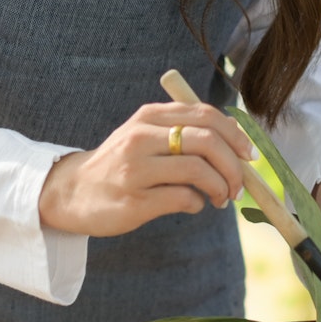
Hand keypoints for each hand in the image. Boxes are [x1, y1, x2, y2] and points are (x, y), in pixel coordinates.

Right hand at [39, 101, 253, 236]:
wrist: (72, 192)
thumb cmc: (121, 164)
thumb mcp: (146, 134)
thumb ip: (185, 129)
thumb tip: (235, 133)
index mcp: (150, 117)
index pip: (206, 116)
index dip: (236, 135)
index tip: (248, 155)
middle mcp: (141, 137)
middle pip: (207, 141)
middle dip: (234, 166)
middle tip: (239, 186)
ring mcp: (135, 169)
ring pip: (198, 170)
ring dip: (220, 187)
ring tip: (221, 199)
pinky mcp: (134, 200)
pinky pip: (183, 199)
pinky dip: (197, 203)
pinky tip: (193, 205)